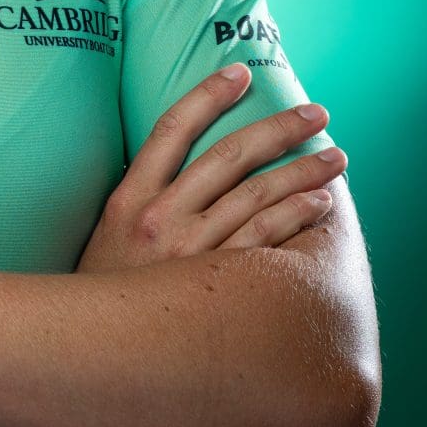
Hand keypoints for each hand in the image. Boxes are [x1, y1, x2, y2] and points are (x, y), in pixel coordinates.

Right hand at [76, 65, 346, 275]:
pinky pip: (264, 243)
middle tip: (316, 113)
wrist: (90, 354)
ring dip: (302, 172)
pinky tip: (319, 203)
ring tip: (335, 159)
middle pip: (228, 156)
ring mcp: (188, 253)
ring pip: (255, 196)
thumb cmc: (106, 294)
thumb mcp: (108, 236)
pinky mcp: (212, 289)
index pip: (171, 128)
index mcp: (129, 198)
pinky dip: (294, 217)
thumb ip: (142, 200)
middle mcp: (159, 219)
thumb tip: (180, 165)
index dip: (208, 95)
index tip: (241, 73)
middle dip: (278, 129)